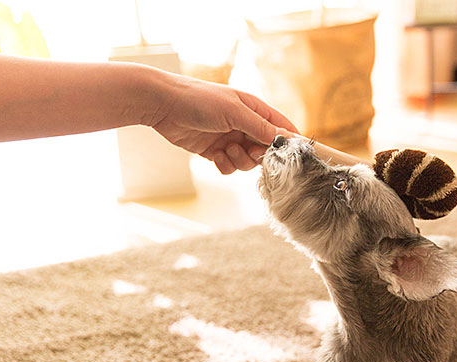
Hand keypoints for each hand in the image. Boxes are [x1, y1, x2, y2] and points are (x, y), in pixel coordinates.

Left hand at [146, 72, 297, 173]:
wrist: (163, 105)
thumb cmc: (199, 100)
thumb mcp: (234, 112)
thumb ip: (260, 127)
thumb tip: (284, 139)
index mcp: (254, 109)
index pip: (281, 127)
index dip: (289, 142)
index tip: (293, 156)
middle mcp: (244, 124)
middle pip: (266, 149)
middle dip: (260, 155)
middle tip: (250, 152)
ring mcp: (230, 139)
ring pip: (249, 161)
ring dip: (241, 160)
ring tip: (227, 150)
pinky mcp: (215, 151)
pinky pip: (231, 166)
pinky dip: (226, 165)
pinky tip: (216, 156)